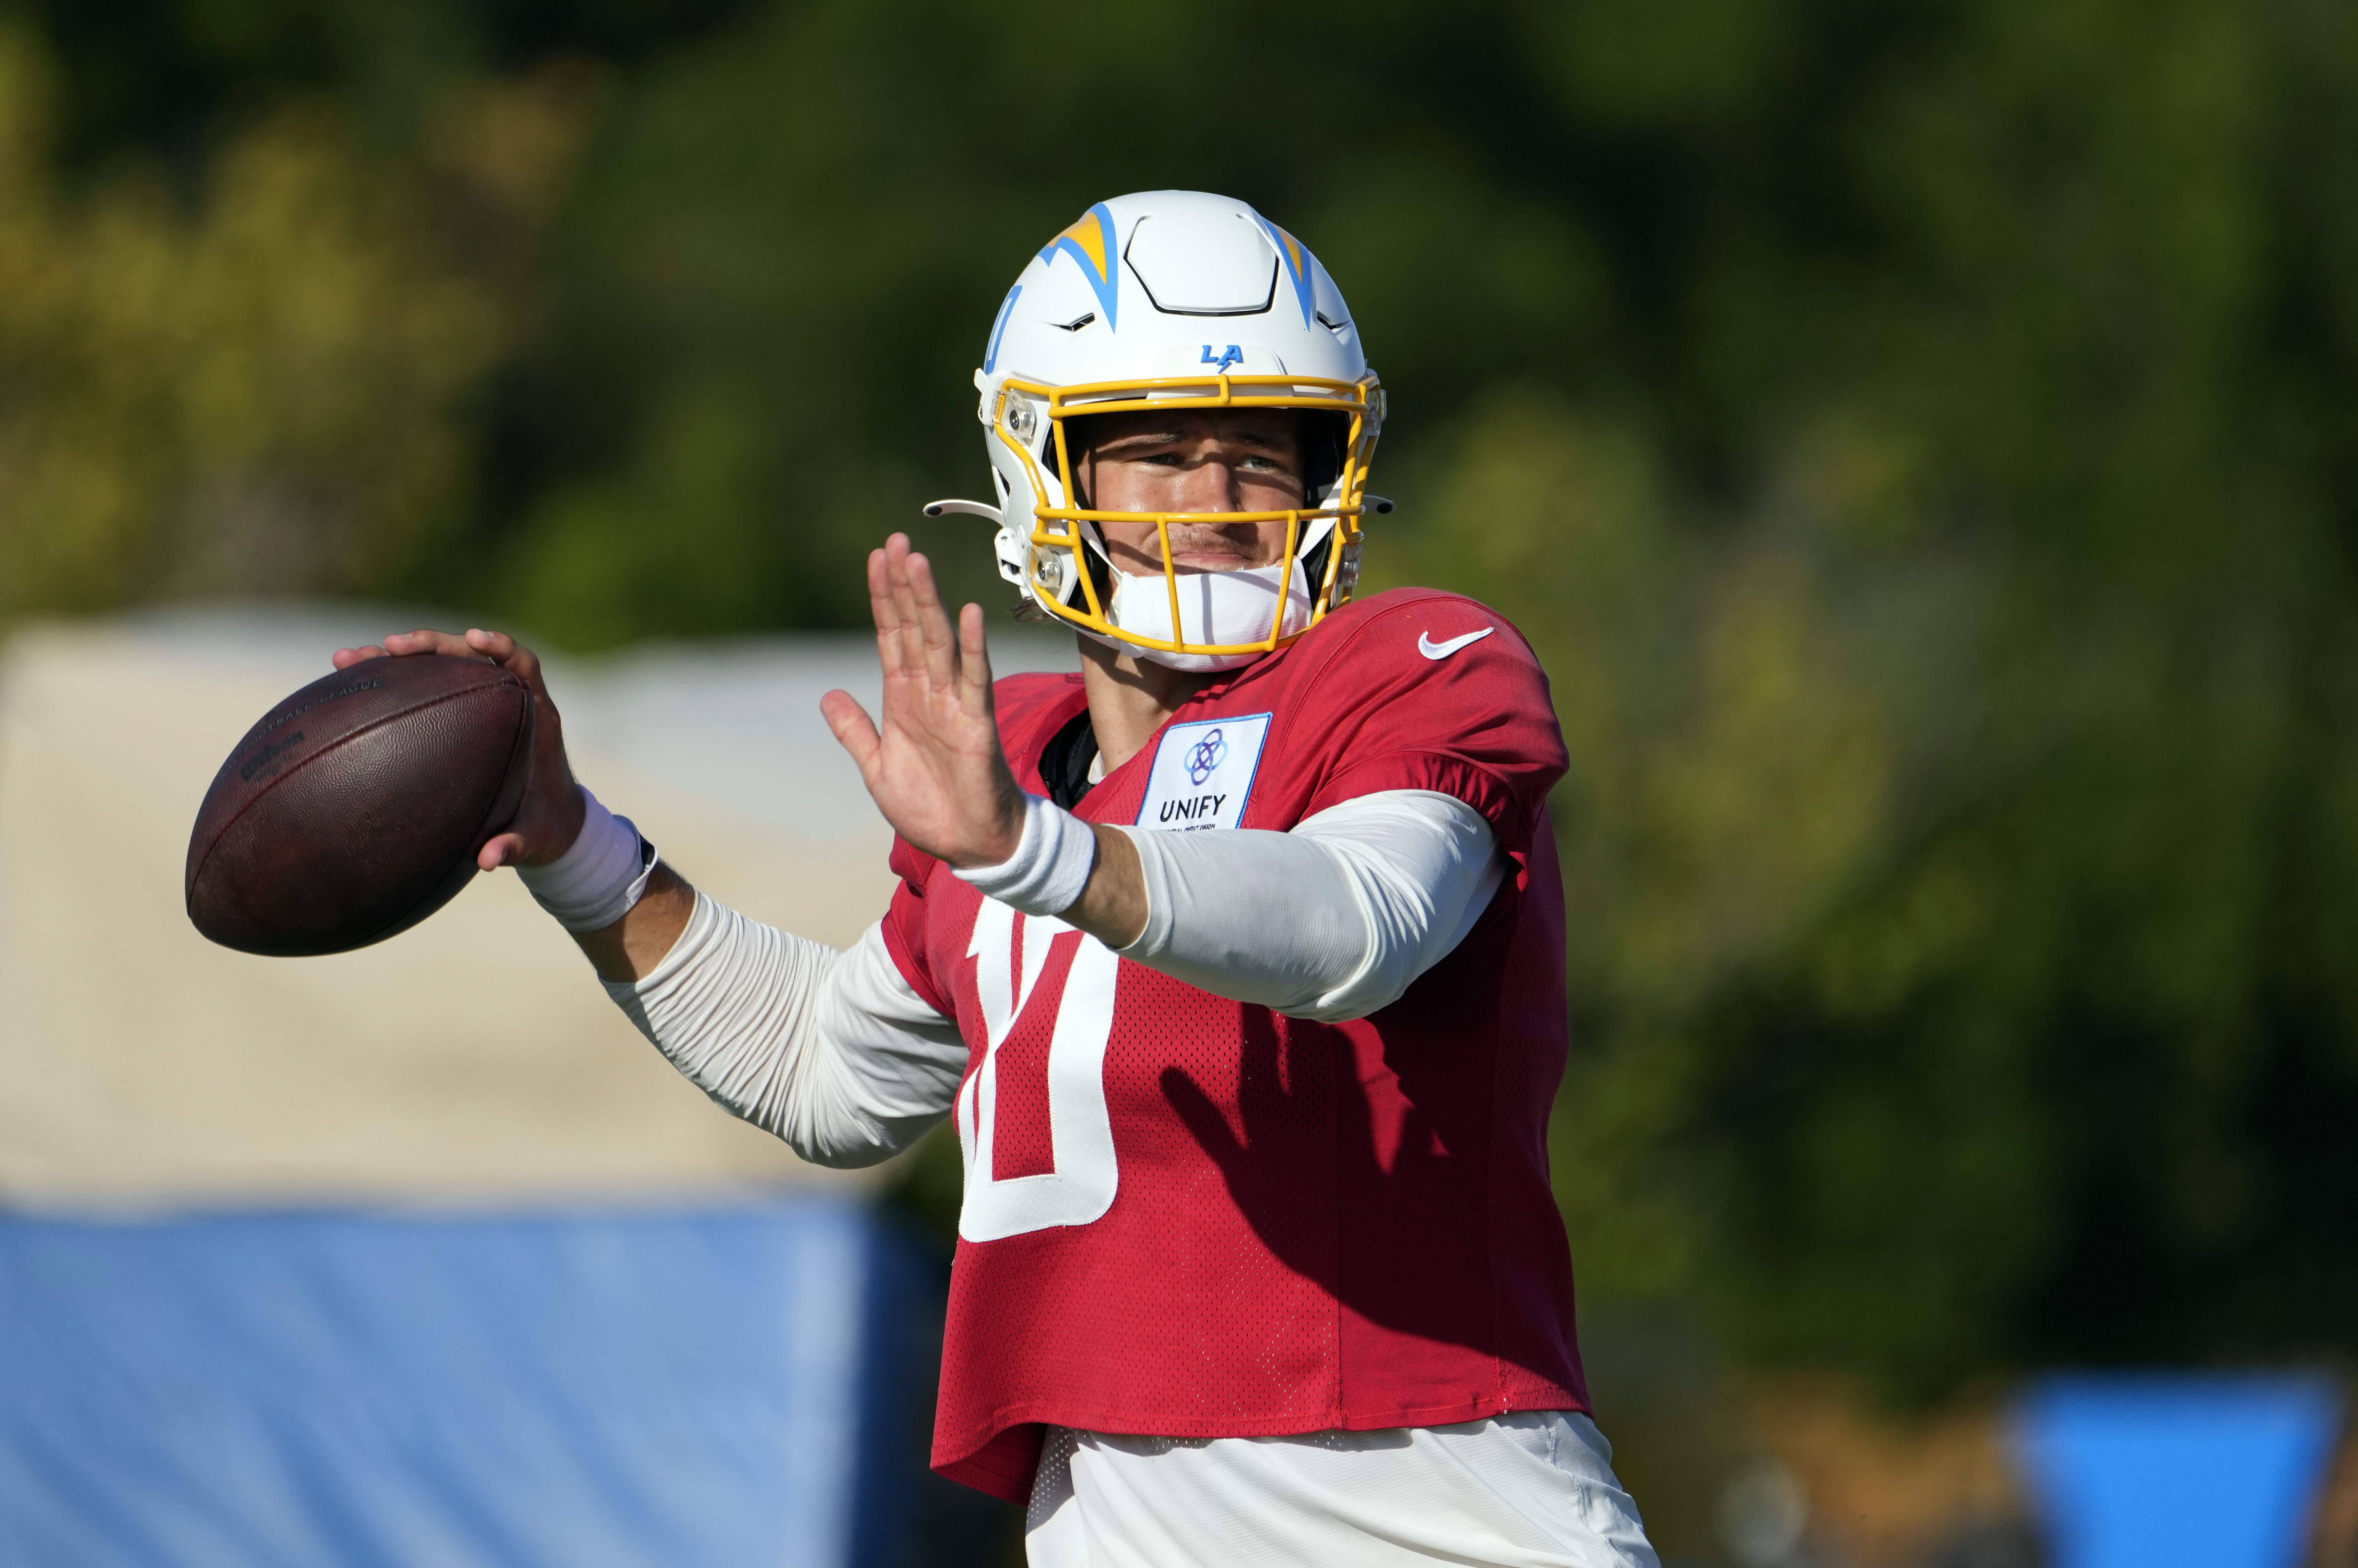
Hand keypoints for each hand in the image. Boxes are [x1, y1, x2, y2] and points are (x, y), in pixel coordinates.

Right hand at [332, 627, 586, 870]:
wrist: (551, 825)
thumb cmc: (546, 826)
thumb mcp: (535, 838)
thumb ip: (515, 845)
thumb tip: (488, 860)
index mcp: (536, 717)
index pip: (523, 666)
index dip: (502, 648)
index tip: (476, 640)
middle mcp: (509, 701)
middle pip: (470, 656)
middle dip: (432, 645)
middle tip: (391, 647)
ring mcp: (481, 705)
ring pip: (440, 669)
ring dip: (398, 660)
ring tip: (348, 658)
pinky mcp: (459, 715)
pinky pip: (425, 689)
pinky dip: (392, 684)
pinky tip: (351, 684)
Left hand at [821, 534, 1024, 867]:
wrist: (968, 843)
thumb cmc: (930, 807)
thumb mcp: (876, 768)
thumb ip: (855, 731)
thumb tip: (827, 695)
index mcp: (903, 699)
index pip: (890, 636)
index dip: (882, 598)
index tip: (876, 558)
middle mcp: (929, 692)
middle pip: (913, 628)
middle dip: (903, 585)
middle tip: (895, 541)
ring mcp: (954, 703)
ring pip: (939, 642)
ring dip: (928, 603)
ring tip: (916, 563)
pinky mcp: (977, 722)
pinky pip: (974, 678)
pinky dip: (973, 646)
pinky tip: (968, 614)